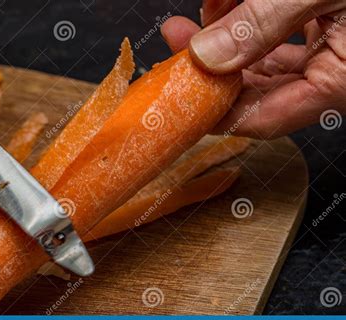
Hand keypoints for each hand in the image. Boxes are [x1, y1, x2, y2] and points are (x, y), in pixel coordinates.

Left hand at [162, 0, 345, 138]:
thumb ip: (262, 24)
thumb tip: (206, 55)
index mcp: (338, 84)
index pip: (259, 118)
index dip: (213, 110)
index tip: (178, 91)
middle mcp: (333, 78)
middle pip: (255, 90)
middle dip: (213, 64)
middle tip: (178, 37)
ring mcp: (330, 57)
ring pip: (263, 63)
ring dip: (230, 38)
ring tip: (209, 6)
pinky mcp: (328, 34)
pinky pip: (279, 41)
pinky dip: (254, 24)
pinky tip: (232, 3)